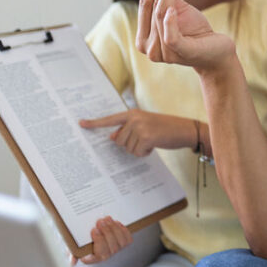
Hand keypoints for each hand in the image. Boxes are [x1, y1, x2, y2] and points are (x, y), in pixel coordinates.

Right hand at [72, 217, 132, 264]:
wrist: (88, 231)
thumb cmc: (78, 241)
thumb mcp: (71, 246)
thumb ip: (71, 253)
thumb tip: (72, 263)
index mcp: (92, 258)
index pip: (99, 254)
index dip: (99, 241)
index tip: (93, 229)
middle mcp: (105, 256)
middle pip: (111, 248)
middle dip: (107, 232)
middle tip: (100, 220)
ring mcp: (115, 250)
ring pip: (121, 243)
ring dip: (115, 229)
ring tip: (107, 219)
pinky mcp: (123, 243)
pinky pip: (128, 240)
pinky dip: (123, 230)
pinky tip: (116, 222)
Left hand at [79, 109, 194, 156]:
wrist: (185, 129)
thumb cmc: (165, 128)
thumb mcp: (145, 125)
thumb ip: (128, 130)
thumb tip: (112, 138)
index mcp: (132, 113)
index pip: (110, 119)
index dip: (95, 123)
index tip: (81, 124)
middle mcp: (134, 118)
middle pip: (118, 140)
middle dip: (130, 144)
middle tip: (146, 139)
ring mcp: (140, 127)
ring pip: (127, 148)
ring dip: (139, 149)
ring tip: (152, 141)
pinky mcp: (146, 137)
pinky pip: (137, 152)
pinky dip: (145, 152)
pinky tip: (155, 145)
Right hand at [136, 0, 235, 71]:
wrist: (216, 51)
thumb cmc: (194, 31)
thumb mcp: (178, 9)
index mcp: (143, 37)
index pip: (144, 4)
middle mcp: (149, 47)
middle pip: (151, 7)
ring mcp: (163, 53)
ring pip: (161, 16)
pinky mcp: (181, 53)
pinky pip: (171, 37)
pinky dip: (170, 23)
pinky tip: (172, 9)